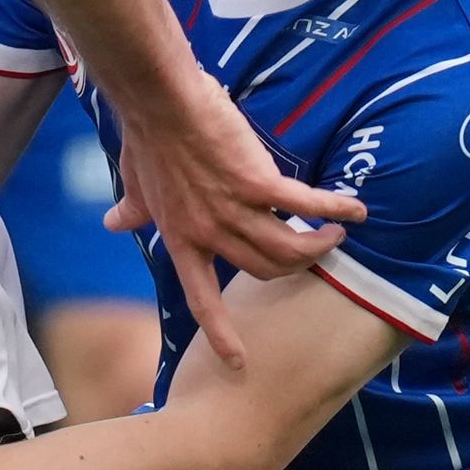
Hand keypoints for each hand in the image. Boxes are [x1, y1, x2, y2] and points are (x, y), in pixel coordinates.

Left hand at [97, 66, 363, 364]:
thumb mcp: (136, 185)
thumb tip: (113, 221)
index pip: (203, 301)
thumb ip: (133, 210)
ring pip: (289, 249)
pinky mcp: (258, 182)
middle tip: (314, 253)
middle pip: (264, 271)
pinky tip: (356, 210)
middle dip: (294, 269)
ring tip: (336, 235)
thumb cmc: (148, 140)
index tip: (239, 365)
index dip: (222, 335)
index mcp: (182, 240)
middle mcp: (210, 235)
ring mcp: (234, 211)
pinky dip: (334, 208)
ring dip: (319, 245)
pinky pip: (305, 205)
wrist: (160, 104)